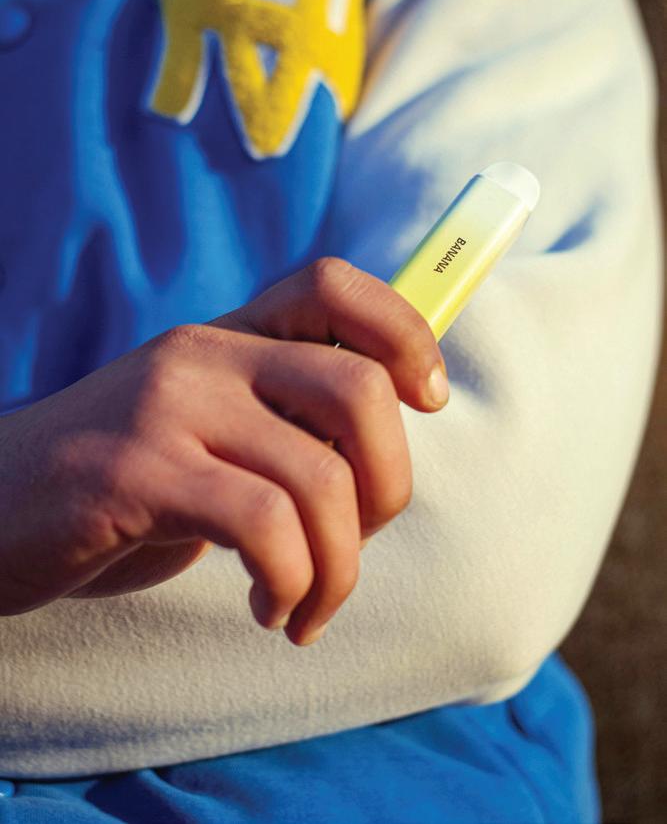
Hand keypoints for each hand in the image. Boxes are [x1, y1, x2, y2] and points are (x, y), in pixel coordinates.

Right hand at [0, 257, 447, 644]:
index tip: (426, 400)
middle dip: (389, 484)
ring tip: (306, 604)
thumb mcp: (208, 433)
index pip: (331, 286)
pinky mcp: (136, 470)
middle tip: (358, 541)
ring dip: (339, 566)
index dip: (404, 333)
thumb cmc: (123, 483)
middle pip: (356, 388)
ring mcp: (167, 406)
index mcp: (227, 337)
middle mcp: (202, 354)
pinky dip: (291, 583)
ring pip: (319, 475)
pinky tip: (270, 607)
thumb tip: (382, 450)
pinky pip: (265, 525)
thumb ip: (280, 423)